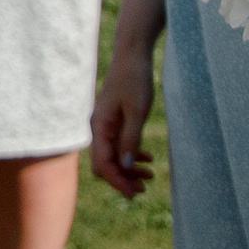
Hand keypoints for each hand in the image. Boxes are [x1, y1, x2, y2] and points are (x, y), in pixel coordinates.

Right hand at [92, 39, 155, 196]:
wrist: (132, 55)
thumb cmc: (135, 80)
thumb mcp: (137, 111)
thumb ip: (130, 139)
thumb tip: (126, 165)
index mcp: (100, 126)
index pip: (103, 164)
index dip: (118, 181)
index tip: (134, 193)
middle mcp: (98, 128)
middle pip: (105, 164)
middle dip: (122, 178)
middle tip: (144, 188)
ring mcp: (105, 125)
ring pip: (113, 156)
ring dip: (128, 169)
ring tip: (150, 176)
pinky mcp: (114, 120)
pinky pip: (118, 145)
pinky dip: (131, 155)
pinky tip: (147, 159)